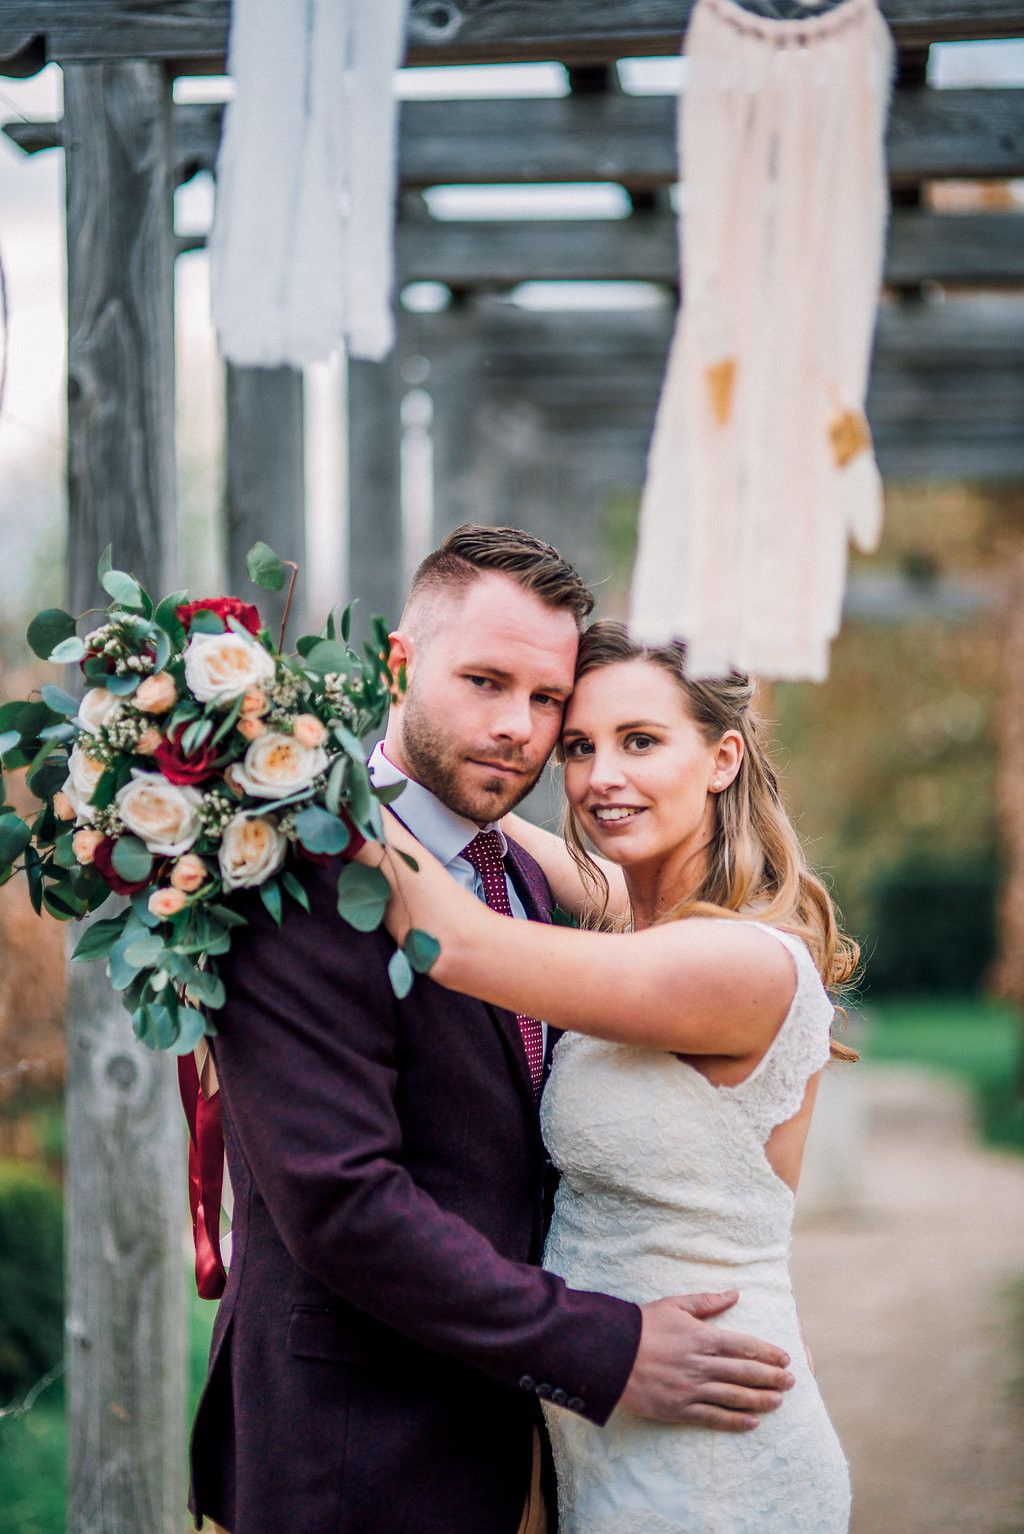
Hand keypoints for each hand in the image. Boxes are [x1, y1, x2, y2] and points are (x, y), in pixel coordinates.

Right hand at [618, 1292, 794, 1430]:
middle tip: (791, 1381)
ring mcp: (691, 1389)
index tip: (785, 1358)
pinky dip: (734, 1420)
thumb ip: (706, 1302)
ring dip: (759, 1399)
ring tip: (778, 1401)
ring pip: (734, 1396)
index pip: (744, 1345)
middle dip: (771, 1377)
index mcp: (702, 1337)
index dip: (767, 1352)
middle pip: (745, 1372)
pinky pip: (713, 1417)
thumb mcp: (674, 1305)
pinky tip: (752, 1423)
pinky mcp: (679, 1409)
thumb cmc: (642, 1325)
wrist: (610, 1353)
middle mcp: (701, 1364)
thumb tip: (734, 1294)